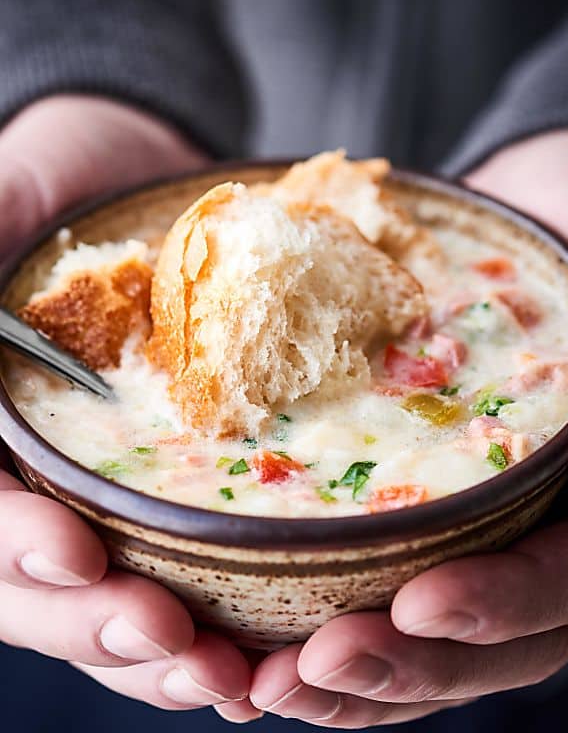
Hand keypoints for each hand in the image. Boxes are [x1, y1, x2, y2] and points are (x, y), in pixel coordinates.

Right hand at [0, 96, 259, 714]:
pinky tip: (259, 648)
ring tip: (225, 675)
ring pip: (105, 601)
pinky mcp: (175, 488)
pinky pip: (182, 566)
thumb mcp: (7, 187)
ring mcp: (100, 487)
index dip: (13, 549)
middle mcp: (30, 473)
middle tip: (169, 642)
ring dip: (157, 652)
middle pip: (33, 588)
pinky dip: (213, 616)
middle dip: (94, 624)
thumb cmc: (62, 175)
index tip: (72, 555)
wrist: (147, 176)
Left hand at [246, 128, 567, 726]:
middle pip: (496, 640)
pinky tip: (259, 648)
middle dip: (407, 663)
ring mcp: (479, 525)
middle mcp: (546, 520)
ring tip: (267, 684)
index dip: (509, 601)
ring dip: (352, 675)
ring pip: (429, 640)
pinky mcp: (412, 513)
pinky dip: (320, 629)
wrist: (512, 216)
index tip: (424, 597)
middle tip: (318, 665)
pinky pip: (374, 593)